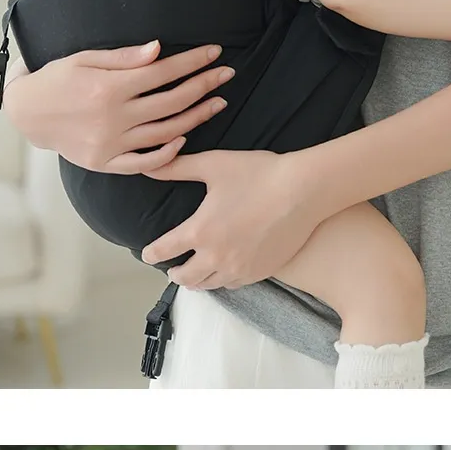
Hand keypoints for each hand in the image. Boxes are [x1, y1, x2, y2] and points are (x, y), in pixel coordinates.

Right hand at [2, 41, 233, 173]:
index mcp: (109, 87)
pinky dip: (168, 152)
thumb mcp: (84, 58)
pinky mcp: (106, 163)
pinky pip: (144, 162)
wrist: (27, 114)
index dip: (192, 61)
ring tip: (218, 103)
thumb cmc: (56, 79)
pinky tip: (186, 138)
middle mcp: (113, 118)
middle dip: (204, 85)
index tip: (214, 52)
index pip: (163, 72)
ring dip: (197, 117)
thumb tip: (159, 49)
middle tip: (226, 74)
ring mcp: (111, 144)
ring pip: (166, 132)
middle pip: (172, 101)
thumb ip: (123, 57)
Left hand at [141, 150, 318, 289]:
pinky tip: (223, 271)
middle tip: (171, 268)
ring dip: (197, 280)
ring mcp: (239, 268)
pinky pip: (233, 284)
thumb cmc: (258, 174)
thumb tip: (148, 166)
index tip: (147, 254)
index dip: (151, 253)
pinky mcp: (260, 272)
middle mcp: (216, 256)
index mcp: (200, 231)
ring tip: (195, 273)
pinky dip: (222, 280)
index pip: (164, 250)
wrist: (303, 191)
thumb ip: (177, 168)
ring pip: (208, 285)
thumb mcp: (213, 165)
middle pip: (184, 277)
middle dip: (173, 272)